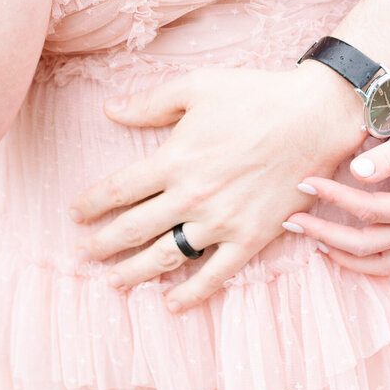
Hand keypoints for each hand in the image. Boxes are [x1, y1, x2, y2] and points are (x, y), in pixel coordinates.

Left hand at [68, 62, 363, 310]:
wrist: (313, 118)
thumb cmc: (255, 96)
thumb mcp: (197, 86)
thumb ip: (150, 103)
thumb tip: (109, 110)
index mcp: (175, 159)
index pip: (118, 190)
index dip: (91, 204)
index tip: (75, 213)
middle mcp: (192, 196)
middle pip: (134, 228)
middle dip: (103, 244)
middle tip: (83, 255)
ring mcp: (221, 222)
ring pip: (166, 257)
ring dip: (134, 273)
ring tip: (113, 282)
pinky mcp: (250, 238)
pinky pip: (214, 275)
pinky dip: (191, 294)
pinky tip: (171, 303)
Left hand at [288, 59, 389, 273]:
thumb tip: (356, 172)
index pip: (372, 210)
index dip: (336, 198)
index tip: (306, 181)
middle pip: (367, 243)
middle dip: (324, 232)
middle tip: (290, 218)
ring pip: (375, 262)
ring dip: (338, 253)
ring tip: (306, 235)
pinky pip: (385, 263)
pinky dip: (358, 262)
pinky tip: (331, 248)